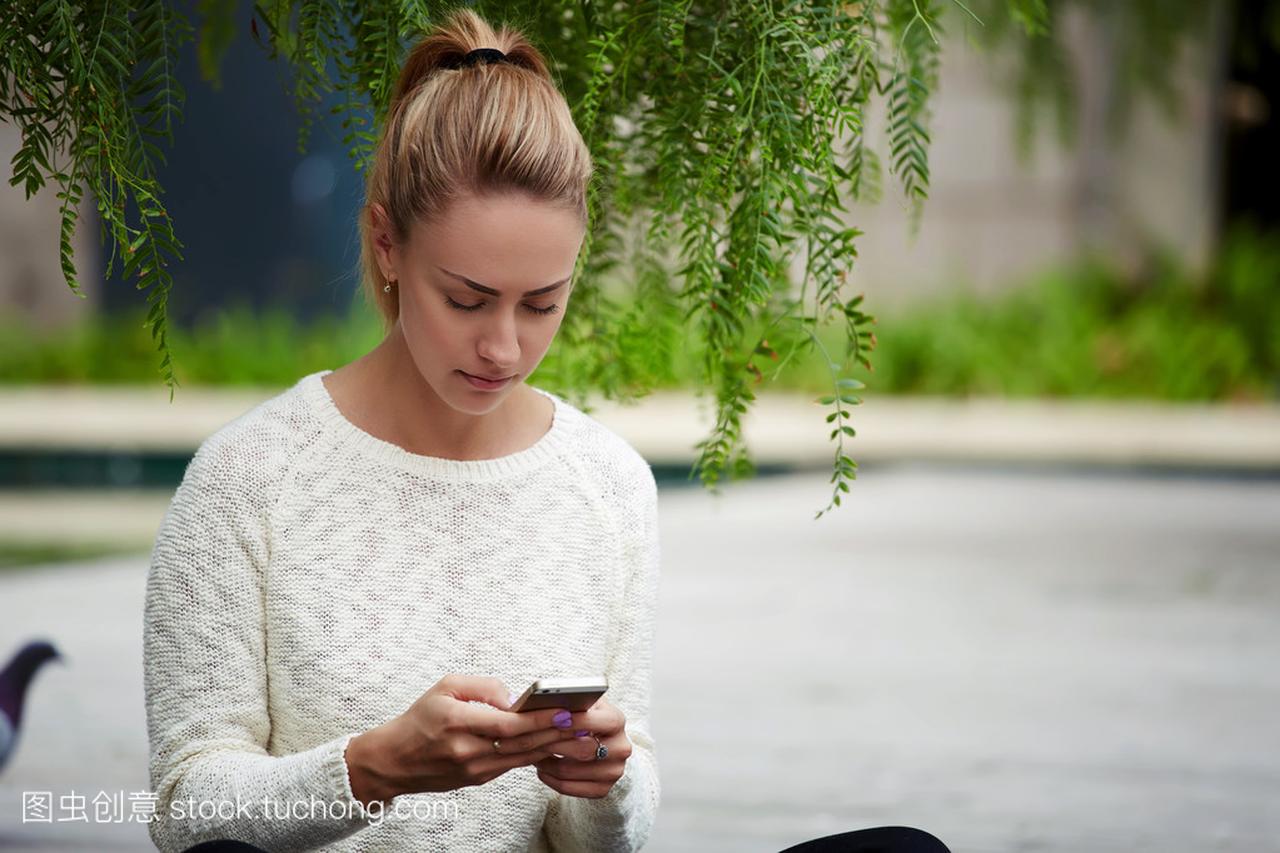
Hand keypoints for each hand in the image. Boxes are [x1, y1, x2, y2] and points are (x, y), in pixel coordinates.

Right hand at [346, 674, 579, 804]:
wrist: (393, 761)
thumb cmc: (419, 719)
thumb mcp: (444, 687)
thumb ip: (482, 686)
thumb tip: (512, 698)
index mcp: (457, 723)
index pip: (507, 724)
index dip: (538, 719)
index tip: (564, 711)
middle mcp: (467, 750)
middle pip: (521, 744)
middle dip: (556, 734)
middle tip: (586, 726)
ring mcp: (474, 770)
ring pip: (521, 758)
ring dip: (553, 748)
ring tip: (581, 739)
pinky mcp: (479, 780)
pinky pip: (513, 765)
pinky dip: (536, 756)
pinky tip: (557, 748)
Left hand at [532, 697, 630, 798]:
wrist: (602, 741)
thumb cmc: (585, 717)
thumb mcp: (583, 704)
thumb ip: (569, 702)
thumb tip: (541, 702)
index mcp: (616, 721)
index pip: (596, 721)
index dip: (573, 721)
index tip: (549, 719)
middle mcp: (621, 747)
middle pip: (583, 750)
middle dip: (553, 745)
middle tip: (531, 739)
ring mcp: (614, 771)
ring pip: (571, 771)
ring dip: (547, 764)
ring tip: (533, 753)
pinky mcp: (604, 789)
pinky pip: (570, 788)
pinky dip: (551, 779)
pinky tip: (542, 769)